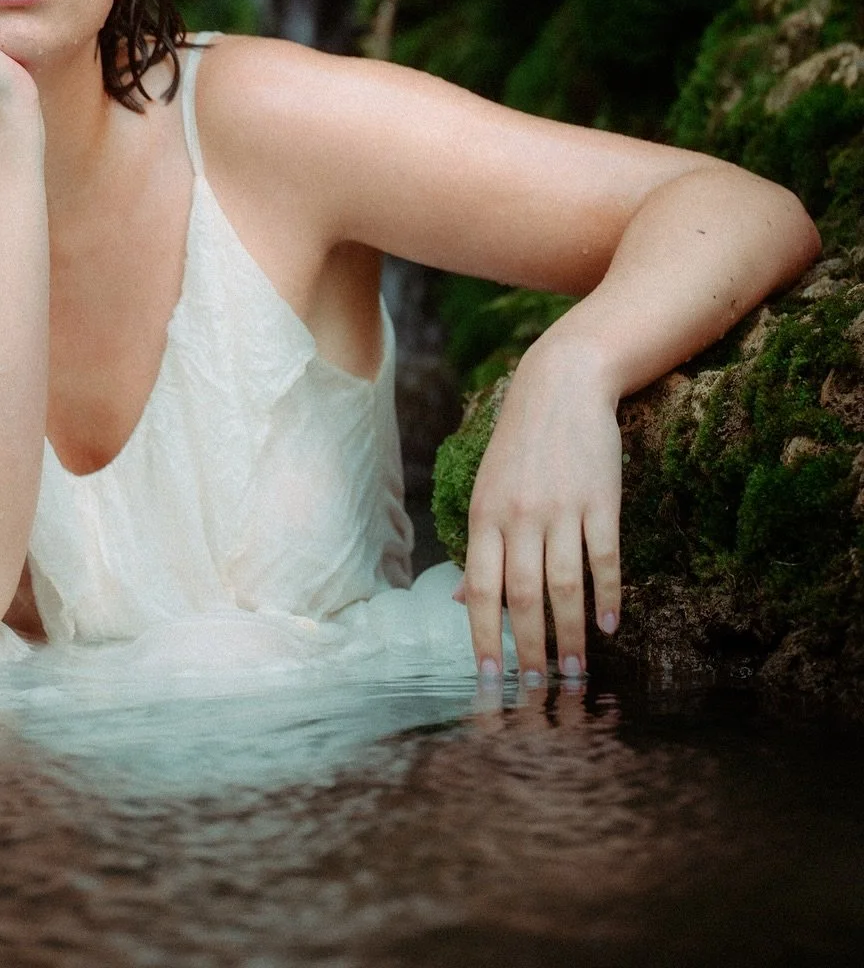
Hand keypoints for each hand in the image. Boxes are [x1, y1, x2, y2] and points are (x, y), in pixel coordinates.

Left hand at [459, 332, 622, 681]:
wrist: (561, 385)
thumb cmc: (519, 446)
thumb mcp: (487, 491)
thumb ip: (479, 549)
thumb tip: (463, 604)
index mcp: (484, 516)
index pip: (481, 589)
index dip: (484, 638)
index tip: (490, 680)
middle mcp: (519, 515)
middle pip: (523, 597)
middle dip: (531, 650)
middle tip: (540, 689)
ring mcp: (561, 508)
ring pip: (565, 586)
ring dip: (572, 636)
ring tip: (577, 672)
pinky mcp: (600, 500)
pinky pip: (604, 558)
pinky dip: (607, 596)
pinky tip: (610, 625)